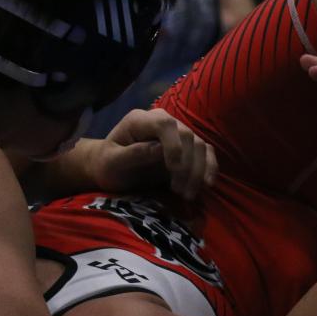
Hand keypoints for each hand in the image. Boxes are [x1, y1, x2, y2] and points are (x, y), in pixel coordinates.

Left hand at [90, 109, 218, 199]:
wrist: (112, 170)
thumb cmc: (107, 165)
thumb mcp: (112, 163)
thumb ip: (133, 154)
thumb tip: (160, 150)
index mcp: (139, 120)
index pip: (164, 124)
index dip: (174, 145)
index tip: (173, 170)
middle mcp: (161, 121)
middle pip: (186, 135)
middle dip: (187, 166)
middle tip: (179, 192)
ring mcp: (176, 133)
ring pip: (199, 145)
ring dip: (198, 171)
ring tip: (187, 195)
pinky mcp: (186, 147)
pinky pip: (206, 153)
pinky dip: (209, 168)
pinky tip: (206, 185)